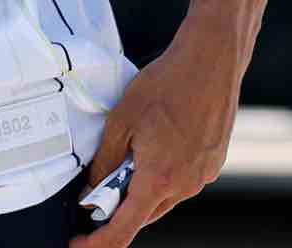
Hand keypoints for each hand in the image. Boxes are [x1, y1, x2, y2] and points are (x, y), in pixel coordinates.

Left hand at [69, 20, 240, 246]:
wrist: (210, 63)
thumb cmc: (166, 85)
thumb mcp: (121, 120)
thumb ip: (105, 160)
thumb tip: (92, 188)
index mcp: (158, 179)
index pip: (124, 229)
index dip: (99, 242)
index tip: (80, 244)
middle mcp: (184, 185)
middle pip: (144, 213)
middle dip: (119, 207)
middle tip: (97, 189)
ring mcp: (202, 176)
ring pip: (164, 196)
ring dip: (143, 188)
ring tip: (131, 154)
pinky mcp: (212, 163)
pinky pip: (182, 180)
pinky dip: (164, 173)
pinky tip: (157, 144)